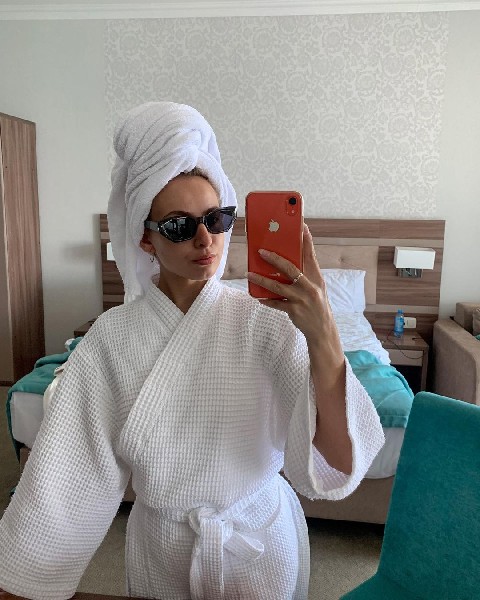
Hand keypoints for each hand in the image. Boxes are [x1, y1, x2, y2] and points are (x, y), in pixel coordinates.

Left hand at [246, 224, 333, 341]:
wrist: (322, 328)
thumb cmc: (316, 303)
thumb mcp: (315, 286)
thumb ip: (304, 273)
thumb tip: (284, 261)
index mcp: (316, 277)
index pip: (310, 254)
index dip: (306, 239)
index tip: (301, 226)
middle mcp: (310, 286)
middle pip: (290, 268)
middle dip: (274, 259)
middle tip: (260, 251)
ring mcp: (302, 298)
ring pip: (278, 286)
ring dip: (262, 280)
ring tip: (250, 274)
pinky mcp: (295, 310)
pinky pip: (276, 303)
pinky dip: (267, 300)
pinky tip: (259, 297)